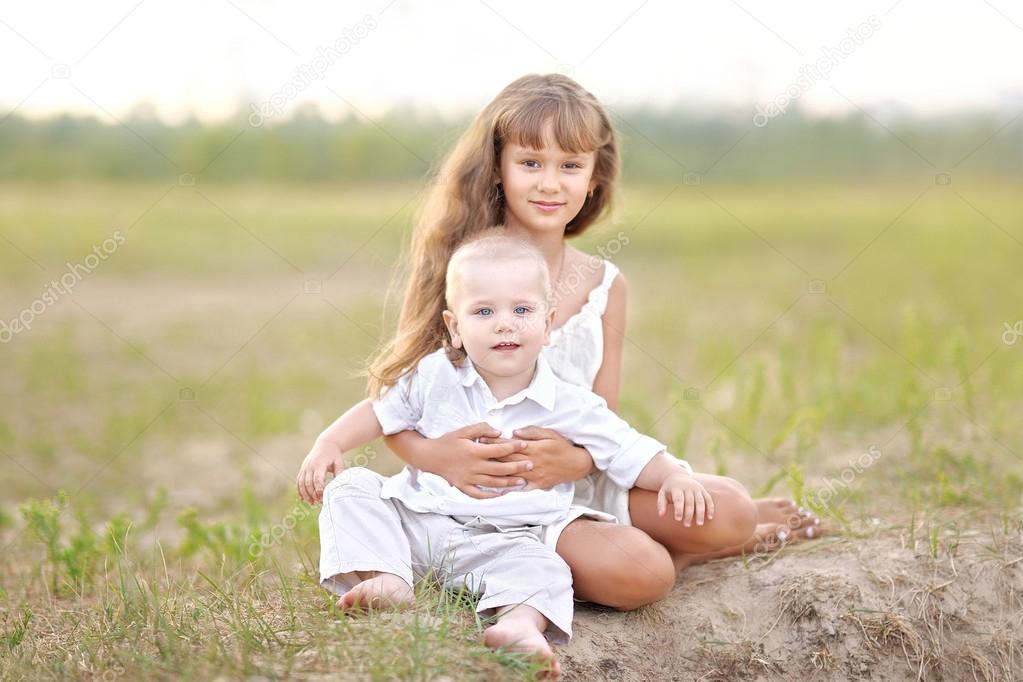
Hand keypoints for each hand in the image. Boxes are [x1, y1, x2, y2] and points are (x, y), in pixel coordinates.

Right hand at [296, 441, 344, 504]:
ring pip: (301, 483)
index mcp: (319, 464)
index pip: (317, 479)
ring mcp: (305, 467)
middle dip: (312, 494)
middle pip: (308, 483)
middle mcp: (310, 466)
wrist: (326, 444)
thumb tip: (340, 484)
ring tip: (311, 503)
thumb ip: (340, 473)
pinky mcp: (302, 469)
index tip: (323, 498)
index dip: (319, 489)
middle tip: (319, 502)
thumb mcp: (339, 462)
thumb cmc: (334, 455)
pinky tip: (303, 498)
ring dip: (305, 494)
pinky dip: (299, 490)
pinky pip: (298, 481)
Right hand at [412, 423, 534, 499]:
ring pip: (492, 482)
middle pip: (500, 468)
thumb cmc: (447, 442)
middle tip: (531, 465)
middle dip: (517, 467)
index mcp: (474, 450)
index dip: (513, 447)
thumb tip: (499, 432)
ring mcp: (468, 478)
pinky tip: (501, 495)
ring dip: (509, 483)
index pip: (498, 449)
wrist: (429, 456)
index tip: (524, 445)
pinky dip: (491, 496)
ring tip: (522, 482)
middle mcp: (473, 466)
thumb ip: (482, 429)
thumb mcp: (463, 430)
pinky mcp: (463, 487)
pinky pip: (479, 494)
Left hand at [479, 426, 593, 488]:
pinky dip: (510, 489)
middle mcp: (532, 463)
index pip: (509, 445)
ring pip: (511, 474)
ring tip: (482, 468)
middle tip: (475, 452)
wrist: (577, 464)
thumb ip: (531, 432)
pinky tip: (498, 489)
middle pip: (507, 459)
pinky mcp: (538, 485)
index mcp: (533, 448)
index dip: (494, 442)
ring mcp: (534, 476)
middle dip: (490, 455)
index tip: (482, 439)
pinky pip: (522, 488)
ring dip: (496, 471)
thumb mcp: (549, 433)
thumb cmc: (562, 446)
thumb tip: (515, 432)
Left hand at [658, 471, 714, 525]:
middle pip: (690, 502)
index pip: (678, 499)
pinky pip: (708, 499)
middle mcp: (688, 487)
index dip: (678, 509)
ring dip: (701, 513)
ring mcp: (696, 488)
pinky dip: (710, 508)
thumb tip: (661, 515)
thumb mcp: (662, 494)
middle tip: (686, 525)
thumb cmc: (669, 489)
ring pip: (700, 501)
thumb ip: (661, 504)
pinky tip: (710, 517)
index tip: (678, 520)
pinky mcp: (703, 490)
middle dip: (689, 514)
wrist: (677, 476)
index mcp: (677, 488)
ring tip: (699, 524)